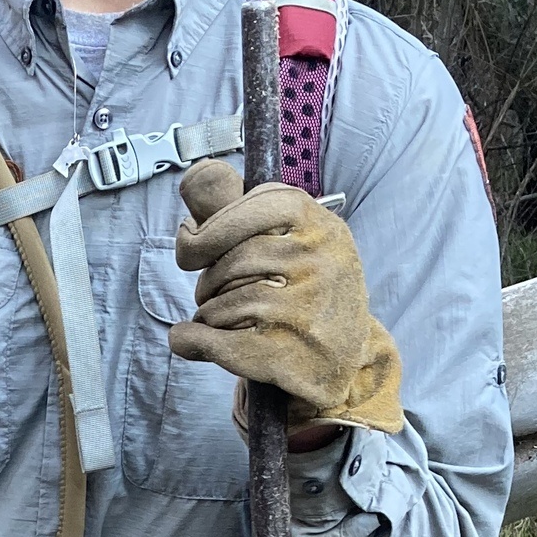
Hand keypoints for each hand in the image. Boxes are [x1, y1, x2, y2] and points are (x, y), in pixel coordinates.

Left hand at [170, 161, 403, 435]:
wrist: (347, 358)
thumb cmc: (307, 292)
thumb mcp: (296, 241)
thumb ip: (245, 212)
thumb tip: (195, 178)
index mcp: (322, 226)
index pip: (254, 208)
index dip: (211, 228)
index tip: (192, 245)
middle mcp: (322, 263)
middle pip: (234, 259)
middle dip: (208, 279)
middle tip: (208, 292)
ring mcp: (310, 310)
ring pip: (226, 301)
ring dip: (207, 313)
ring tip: (219, 319)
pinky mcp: (291, 355)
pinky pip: (219, 341)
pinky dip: (193, 340)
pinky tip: (189, 339)